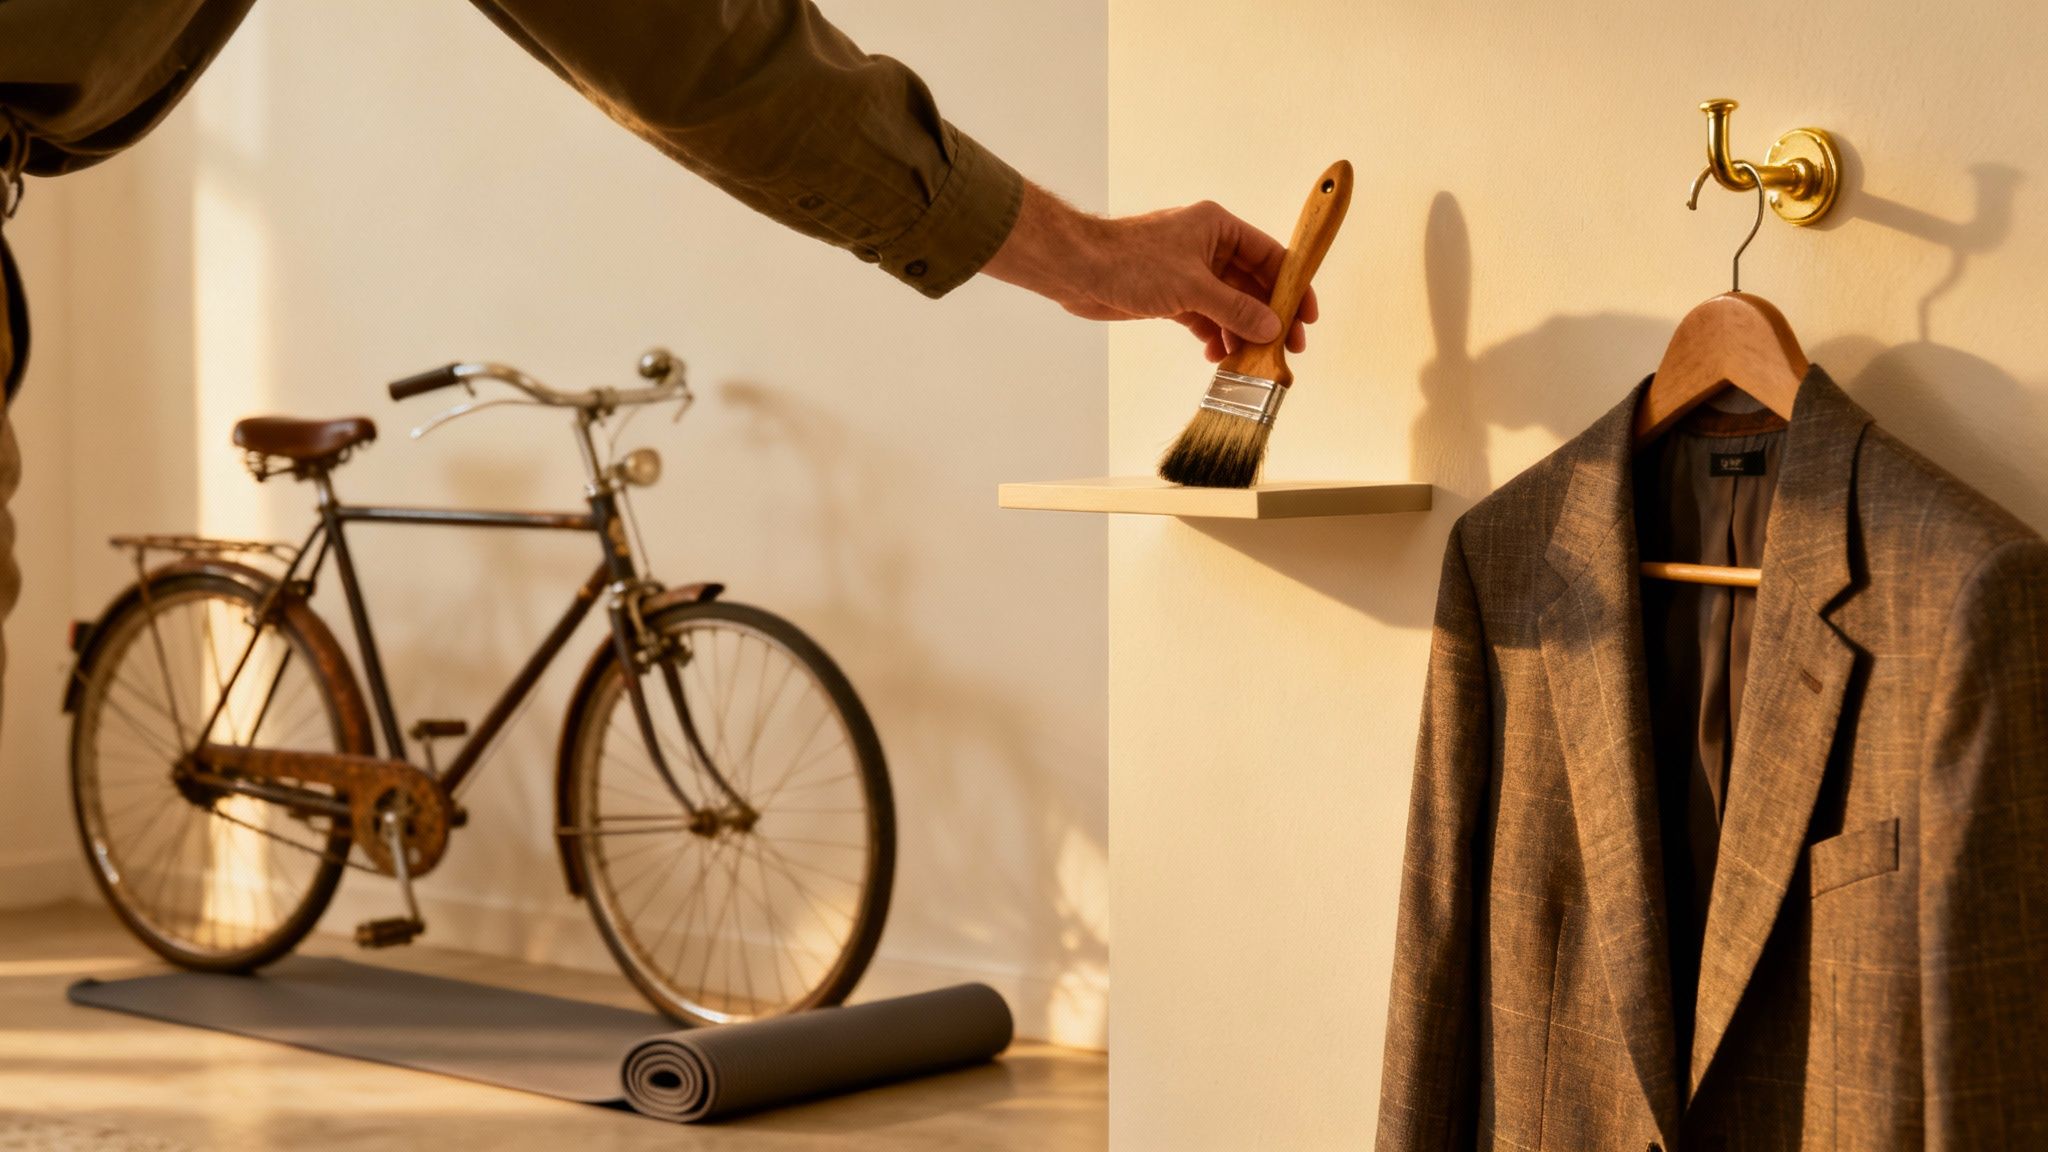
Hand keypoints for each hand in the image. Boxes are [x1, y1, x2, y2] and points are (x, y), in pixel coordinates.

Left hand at [980, 182, 1317, 362]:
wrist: (1076, 270)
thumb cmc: (1129, 262)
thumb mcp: (1192, 287)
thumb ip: (1235, 308)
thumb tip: (1272, 327)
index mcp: (1218, 228)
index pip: (1271, 256)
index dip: (1293, 286)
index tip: (1307, 317)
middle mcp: (1208, 247)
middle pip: (1253, 284)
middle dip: (1268, 317)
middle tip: (1285, 349)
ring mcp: (1189, 273)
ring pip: (1228, 305)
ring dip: (1240, 332)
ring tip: (1248, 361)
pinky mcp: (1171, 296)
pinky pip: (1204, 318)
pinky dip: (1213, 336)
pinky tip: (1217, 357)